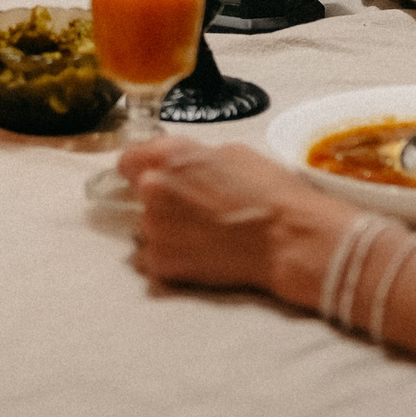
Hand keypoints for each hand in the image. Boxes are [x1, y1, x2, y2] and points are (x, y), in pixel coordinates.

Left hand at [120, 135, 340, 295]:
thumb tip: (182, 166)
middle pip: (141, 194)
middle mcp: (153, 188)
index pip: (129, 160)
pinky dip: (174, 256)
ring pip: (149, 226)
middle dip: (163, 199)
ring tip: (205, 233)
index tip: (157, 176)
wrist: (286, 239)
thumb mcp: (232, 154)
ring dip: (168, 228)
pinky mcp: (160, 262)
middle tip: (195, 209)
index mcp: (169, 156)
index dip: (144, 168)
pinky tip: (202, 252)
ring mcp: (153, 228)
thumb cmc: (269, 193)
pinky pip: (155, 256)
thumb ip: (193, 157)